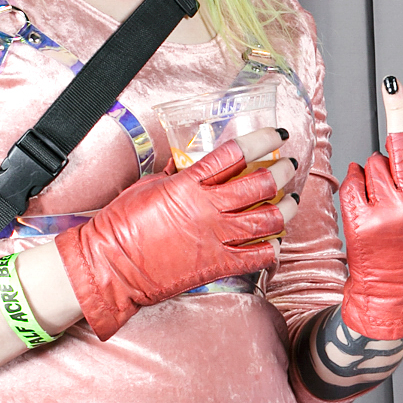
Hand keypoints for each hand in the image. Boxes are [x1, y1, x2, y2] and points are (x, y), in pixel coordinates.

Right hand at [57, 126, 296, 339]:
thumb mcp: (147, 187)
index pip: (234, 154)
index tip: (275, 135)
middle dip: (281, 171)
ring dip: (286, 208)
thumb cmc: (120, 226)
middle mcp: (207, 209)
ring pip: (266, 219)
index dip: (261, 141)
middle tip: (289, 165)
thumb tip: (187, 164)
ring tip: (293, 200)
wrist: (109, 266)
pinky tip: (277, 241)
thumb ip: (175, 175)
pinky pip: (256, 257)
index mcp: (188, 184)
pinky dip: (272, 248)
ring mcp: (214, 238)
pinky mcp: (216, 265)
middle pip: (258, 185)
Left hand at [338, 79, 402, 339]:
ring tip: (379, 196)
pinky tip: (361, 195)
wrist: (395, 293)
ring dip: (373, 169)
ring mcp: (387, 210)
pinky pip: (352, 179)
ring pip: (373, 162)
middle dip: (399, 109)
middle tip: (393, 87)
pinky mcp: (360, 219)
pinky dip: (354, 180)